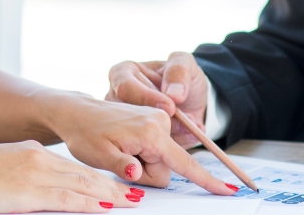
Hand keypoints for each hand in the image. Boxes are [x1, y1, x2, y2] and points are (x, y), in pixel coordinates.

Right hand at [0, 141, 140, 212]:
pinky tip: (105, 208)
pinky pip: (66, 197)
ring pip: (81, 184)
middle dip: (113, 186)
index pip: (73, 166)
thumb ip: (23, 174)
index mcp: (32, 152)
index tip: (116, 185)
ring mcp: (34, 172)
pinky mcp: (27, 190)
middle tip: (136, 194)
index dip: (98, 177)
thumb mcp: (0, 168)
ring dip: (109, 195)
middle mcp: (38, 158)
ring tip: (131, 202)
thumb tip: (36, 190)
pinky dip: (88, 203)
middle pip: (84, 174)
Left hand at [49, 92, 237, 195]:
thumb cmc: (84, 133)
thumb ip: (123, 166)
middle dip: (146, 171)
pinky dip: (141, 152)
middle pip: (166, 166)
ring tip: (119, 149)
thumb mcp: (99, 155)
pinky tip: (123, 144)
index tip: (227, 190)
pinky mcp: (154, 119)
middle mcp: (159, 121)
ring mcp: (158, 118)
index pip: (184, 163)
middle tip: (120, 159)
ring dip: (142, 161)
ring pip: (160, 159)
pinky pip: (155, 148)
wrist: (77, 112)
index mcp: (150, 132)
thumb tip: (137, 172)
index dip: (205, 180)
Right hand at [107, 52, 209, 149]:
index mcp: (122, 74)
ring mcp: (125, 123)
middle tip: (188, 125)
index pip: (125, 88)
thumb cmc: (181, 75)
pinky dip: (174, 146)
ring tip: (193, 130)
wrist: (190, 97)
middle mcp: (118, 100)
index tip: (171, 107)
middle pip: (129, 117)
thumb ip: (179, 71)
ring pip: (141, 137)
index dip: (148, 98)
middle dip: (162, 123)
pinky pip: (150, 150)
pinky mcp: (137, 143)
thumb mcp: (184, 63)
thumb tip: (173, 94)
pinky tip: (191, 136)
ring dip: (171, 136)